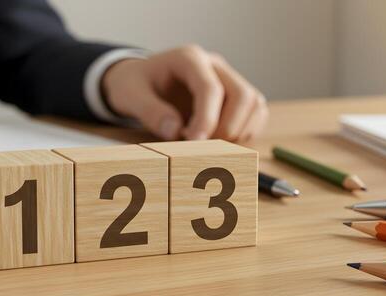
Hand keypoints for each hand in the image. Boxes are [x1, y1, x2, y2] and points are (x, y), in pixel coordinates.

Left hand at [101, 45, 268, 140]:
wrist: (139, 80)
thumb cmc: (134, 85)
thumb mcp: (130, 95)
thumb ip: (149, 112)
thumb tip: (175, 131)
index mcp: (189, 59)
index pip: (211, 88)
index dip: (207, 120)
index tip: (194, 143)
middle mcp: (215, 66)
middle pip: (243, 95)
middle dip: (228, 128)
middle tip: (203, 146)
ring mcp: (228, 79)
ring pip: (255, 104)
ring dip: (239, 132)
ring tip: (210, 144)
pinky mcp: (234, 96)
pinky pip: (255, 114)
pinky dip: (244, 133)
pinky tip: (220, 142)